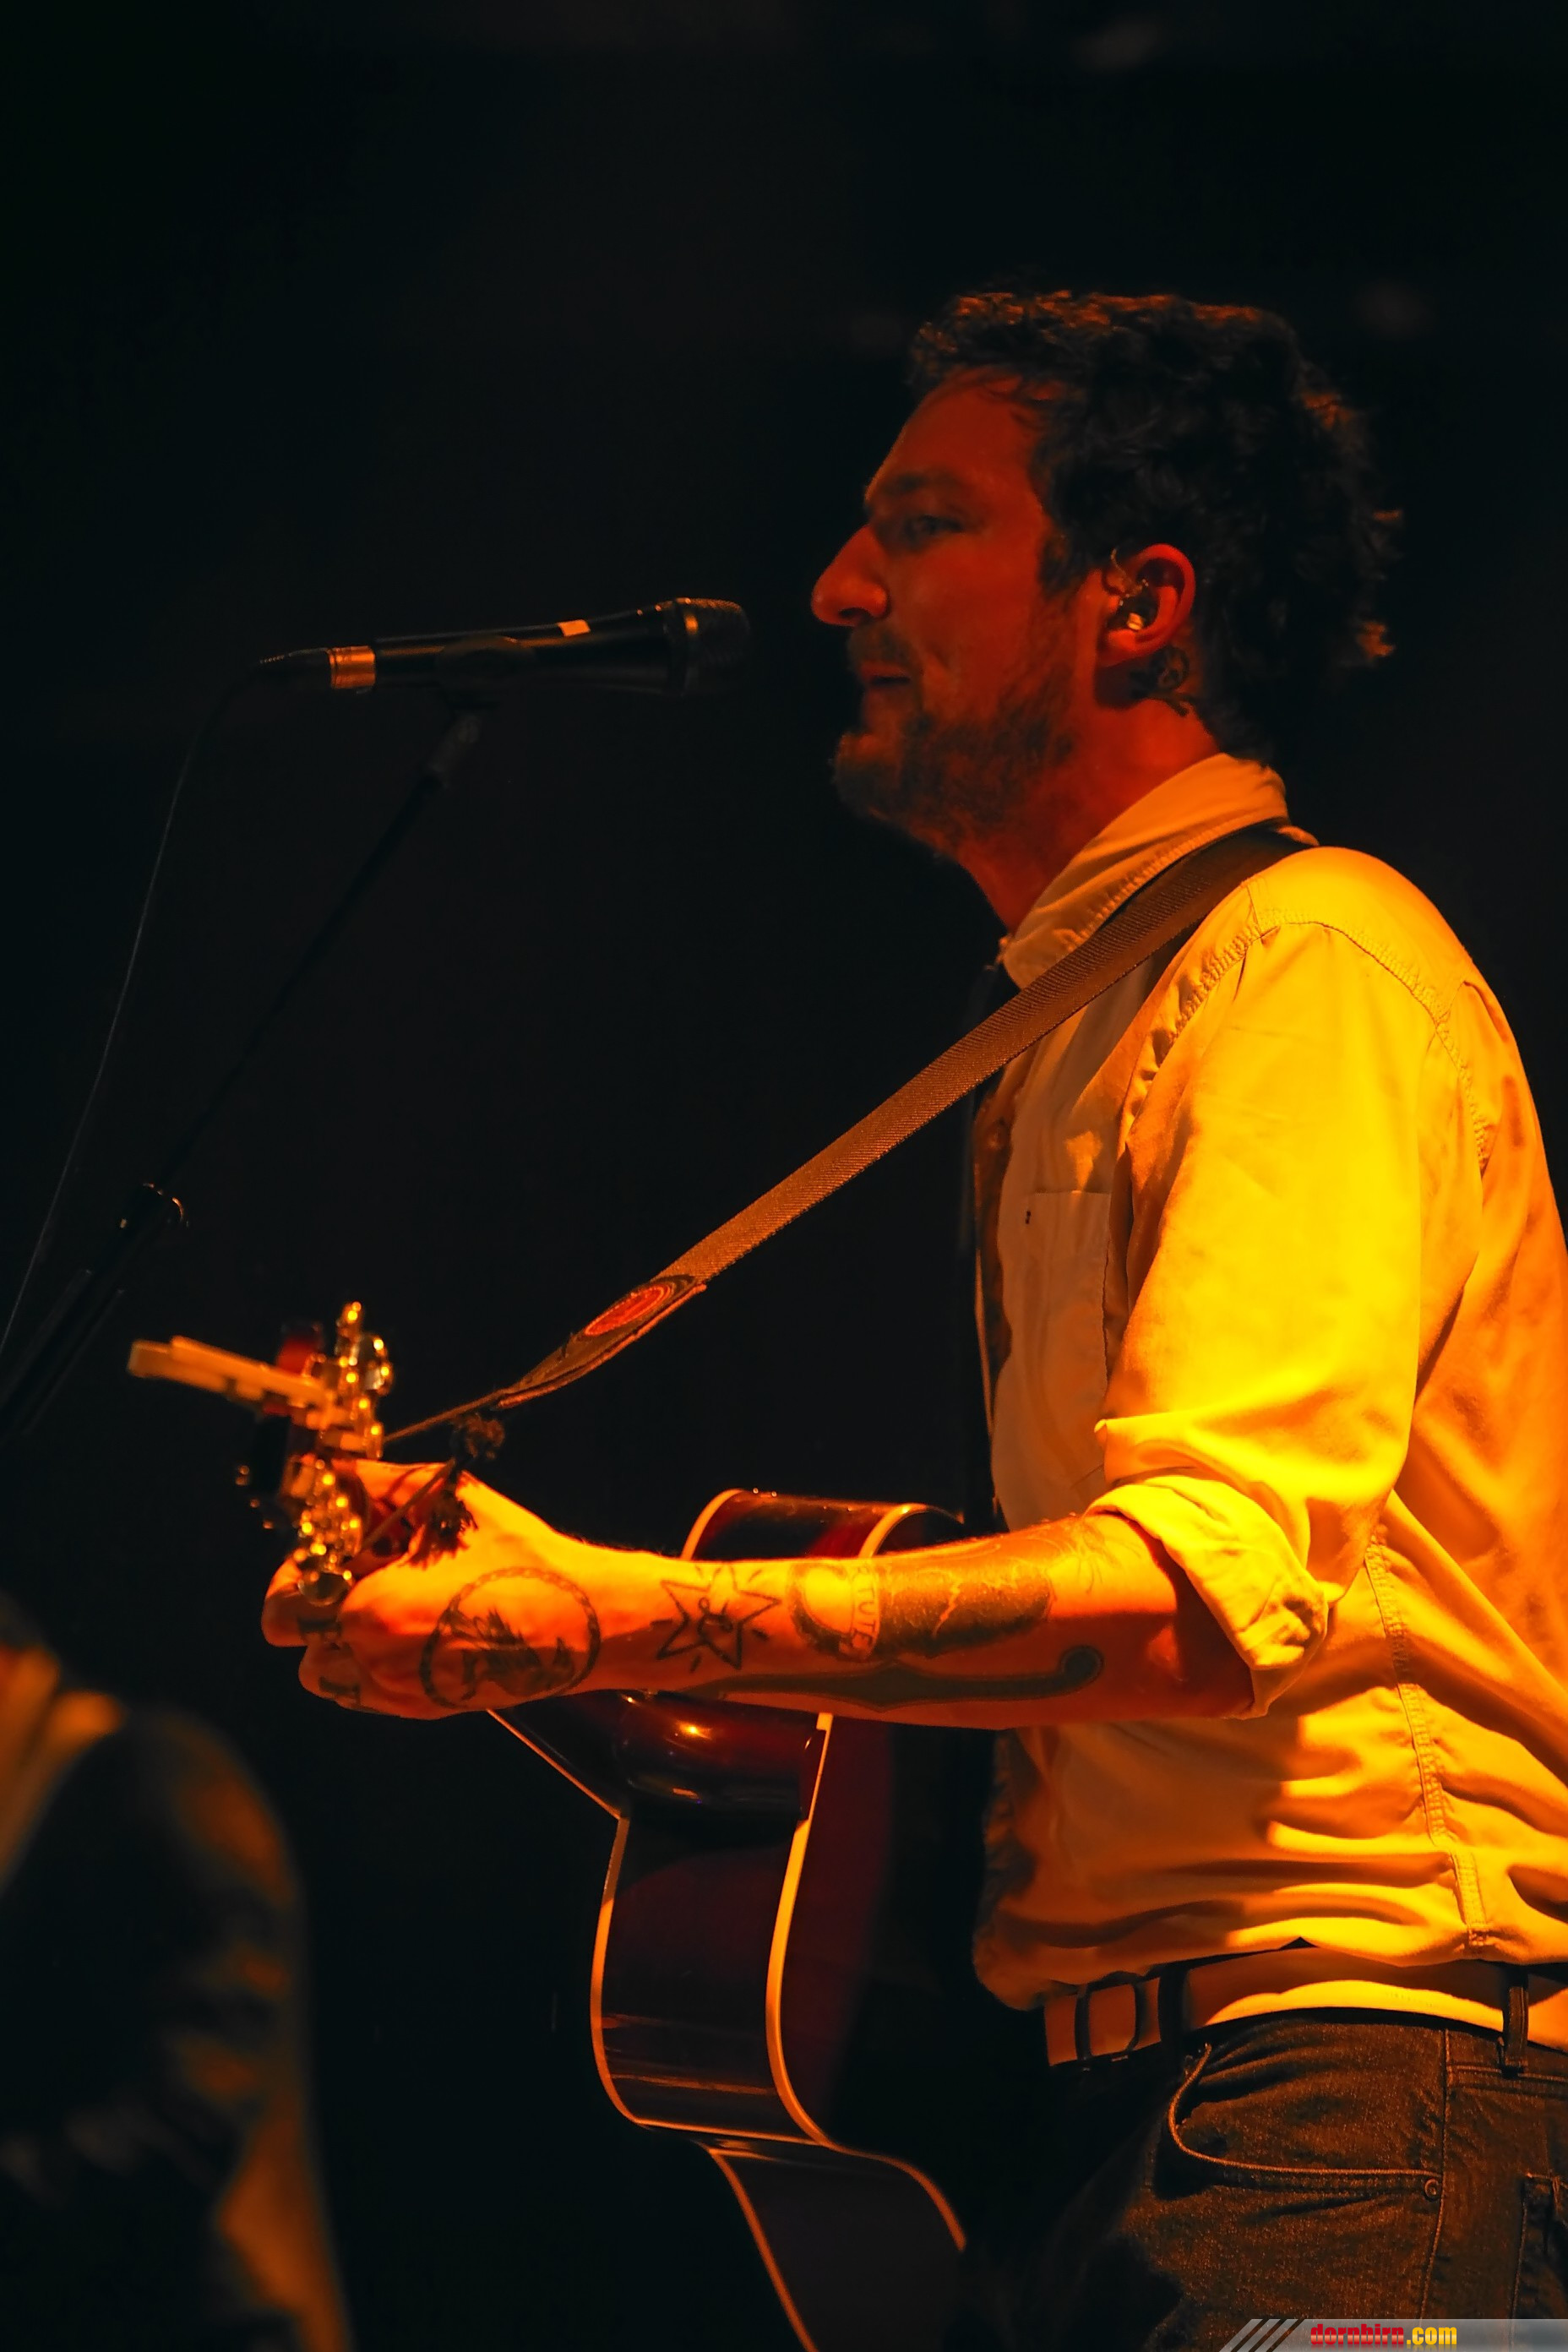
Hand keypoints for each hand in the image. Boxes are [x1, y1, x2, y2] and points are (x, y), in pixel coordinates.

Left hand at [261, 1461, 601, 1716]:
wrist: (582, 1621)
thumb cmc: (517, 1555)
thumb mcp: (447, 1500)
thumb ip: (374, 1483)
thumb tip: (327, 1468)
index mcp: (370, 1611)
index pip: (282, 1609)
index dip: (297, 1573)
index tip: (331, 1549)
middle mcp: (374, 1664)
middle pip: (298, 1646)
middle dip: (315, 1607)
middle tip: (356, 1574)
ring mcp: (399, 1694)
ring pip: (326, 1674)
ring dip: (337, 1640)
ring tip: (385, 1603)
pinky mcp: (423, 1709)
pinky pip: (364, 1691)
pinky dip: (368, 1662)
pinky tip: (412, 1626)